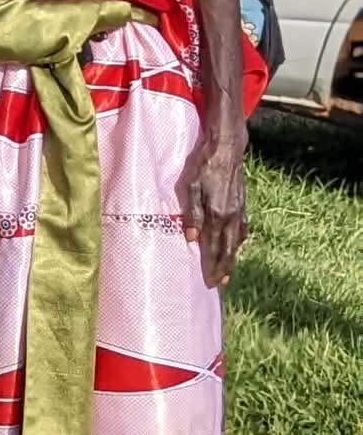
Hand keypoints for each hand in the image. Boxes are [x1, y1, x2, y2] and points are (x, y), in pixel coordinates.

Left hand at [178, 116, 249, 287]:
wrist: (227, 149)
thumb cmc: (203, 166)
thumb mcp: (191, 186)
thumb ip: (192, 213)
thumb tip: (193, 239)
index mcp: (217, 214)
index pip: (212, 247)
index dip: (210, 265)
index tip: (209, 281)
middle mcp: (231, 217)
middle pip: (227, 249)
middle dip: (223, 268)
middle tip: (219, 284)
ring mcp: (239, 211)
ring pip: (236, 241)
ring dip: (231, 258)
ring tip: (228, 272)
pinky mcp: (243, 204)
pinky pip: (242, 229)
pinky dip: (239, 242)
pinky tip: (236, 245)